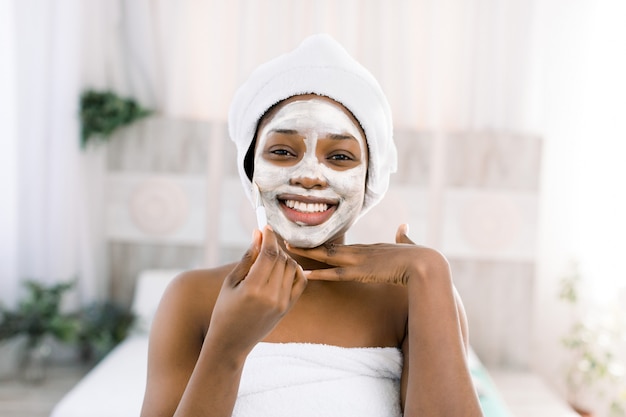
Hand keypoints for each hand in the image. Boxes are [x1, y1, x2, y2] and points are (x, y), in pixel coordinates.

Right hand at [207, 227, 306, 354]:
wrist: (231, 343)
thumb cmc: (225, 310)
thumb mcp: (231, 282)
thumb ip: (248, 257)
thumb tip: (259, 234)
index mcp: (253, 289)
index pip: (269, 254)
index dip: (269, 237)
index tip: (265, 227)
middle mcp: (271, 296)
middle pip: (281, 259)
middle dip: (274, 246)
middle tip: (265, 242)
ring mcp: (282, 303)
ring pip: (292, 267)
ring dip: (283, 257)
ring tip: (269, 258)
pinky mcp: (288, 308)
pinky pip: (300, 281)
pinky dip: (295, 270)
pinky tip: (283, 267)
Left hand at [287, 224, 446, 285]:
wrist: (424, 264)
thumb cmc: (420, 256)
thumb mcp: (408, 244)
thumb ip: (403, 236)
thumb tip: (404, 225)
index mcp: (369, 247)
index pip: (341, 245)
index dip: (324, 243)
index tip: (310, 241)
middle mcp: (360, 250)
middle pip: (328, 245)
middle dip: (307, 243)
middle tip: (287, 238)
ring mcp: (358, 260)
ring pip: (325, 255)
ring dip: (306, 253)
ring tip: (286, 249)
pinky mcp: (360, 272)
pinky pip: (334, 274)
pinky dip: (318, 273)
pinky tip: (304, 273)